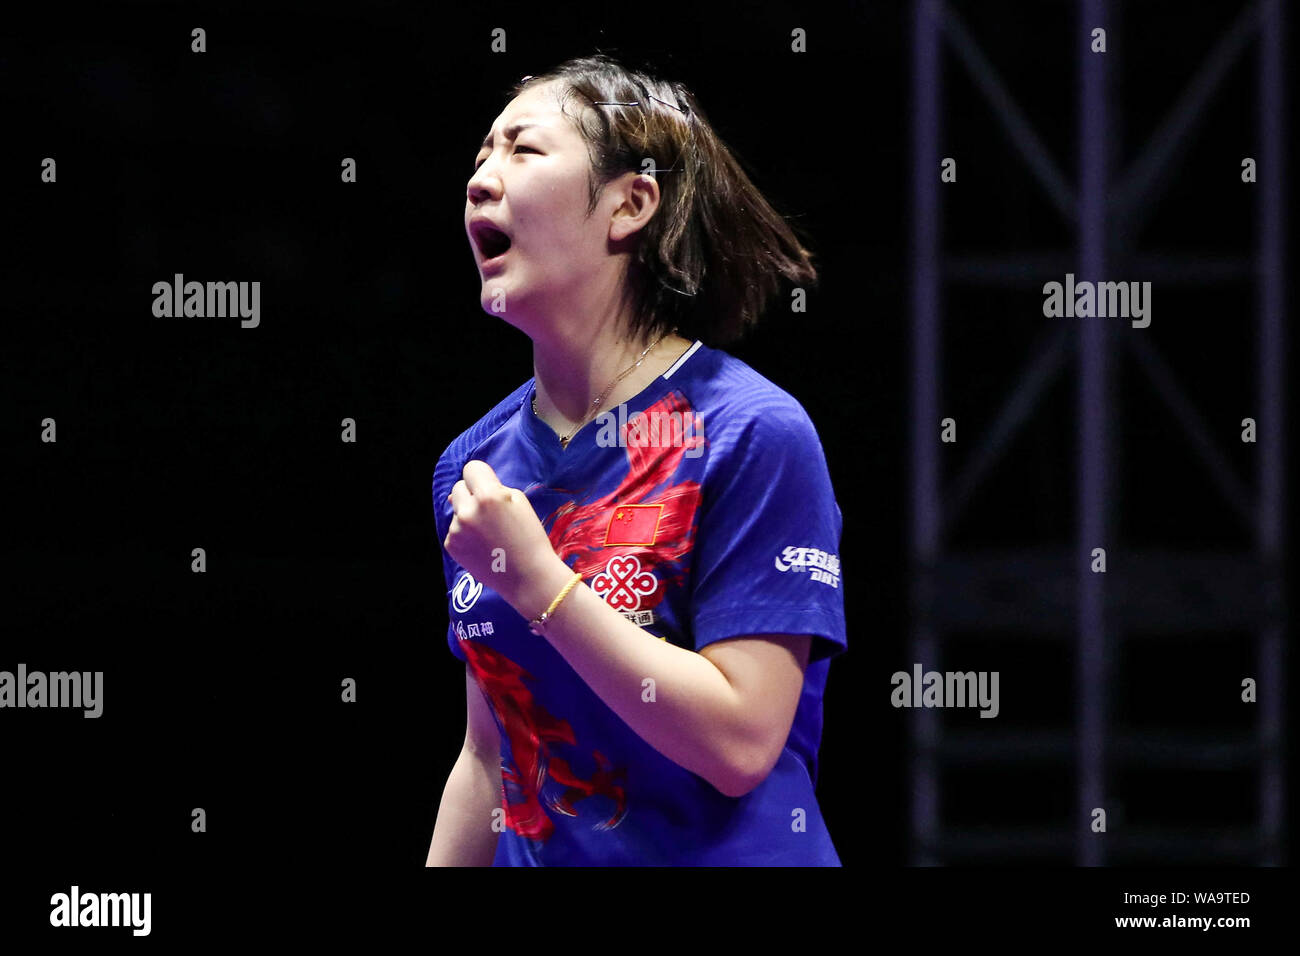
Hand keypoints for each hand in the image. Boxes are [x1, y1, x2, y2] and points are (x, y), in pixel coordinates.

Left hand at [444, 460, 563, 612]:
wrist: (528, 577)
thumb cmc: (530, 537)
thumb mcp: (519, 502)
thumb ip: (493, 489)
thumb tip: (462, 490)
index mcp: (488, 496)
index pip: (471, 468)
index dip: (481, 476)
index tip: (488, 487)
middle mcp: (468, 511)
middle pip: (458, 487)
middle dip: (471, 494)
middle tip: (489, 512)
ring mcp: (457, 530)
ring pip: (457, 510)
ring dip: (468, 516)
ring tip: (488, 534)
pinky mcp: (451, 546)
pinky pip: (454, 530)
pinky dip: (465, 535)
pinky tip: (482, 546)